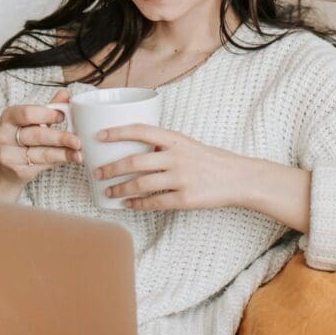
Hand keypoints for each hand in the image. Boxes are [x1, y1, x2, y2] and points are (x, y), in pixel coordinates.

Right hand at [0, 89, 82, 186]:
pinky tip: (71, 158)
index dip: (46, 115)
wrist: (5, 167)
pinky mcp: (17, 171)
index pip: (27, 114)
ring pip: (41, 153)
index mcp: (9, 117)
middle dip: (59, 137)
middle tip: (77, 140)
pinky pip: (42, 165)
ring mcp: (9, 155)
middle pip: (36, 135)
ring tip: (79, 153)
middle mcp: (4, 135)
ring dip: (63, 153)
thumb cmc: (22, 139)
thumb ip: (49, 109)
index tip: (63, 116)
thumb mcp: (33, 121)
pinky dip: (59, 161)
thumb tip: (65, 95)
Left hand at [94, 124, 246, 210]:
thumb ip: (162, 147)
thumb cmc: (208, 160)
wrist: (238, 178)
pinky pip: (154, 202)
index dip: (117, 132)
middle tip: (97, 172)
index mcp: (175, 140)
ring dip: (120, 189)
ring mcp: (181, 179)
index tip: (98, 136)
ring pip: (141, 184)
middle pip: (134, 162)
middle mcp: (177, 157)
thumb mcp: (187, 144)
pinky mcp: (186, 199)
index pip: (141, 130)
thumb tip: (130, 150)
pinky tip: (127, 204)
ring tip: (107, 191)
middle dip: (111, 168)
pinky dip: (137, 204)